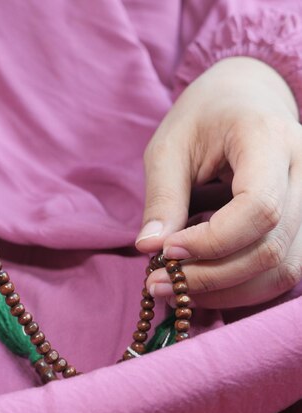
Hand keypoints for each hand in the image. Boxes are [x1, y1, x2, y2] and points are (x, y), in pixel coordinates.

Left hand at [136, 57, 301, 308]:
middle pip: (271, 248)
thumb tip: (149, 249)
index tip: (165, 252)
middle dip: (210, 276)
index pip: (258, 208)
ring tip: (173, 288)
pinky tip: (202, 286)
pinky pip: (284, 271)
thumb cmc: (201, 120)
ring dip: (225, 290)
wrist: (243, 100)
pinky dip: (241, 287)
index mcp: (270, 139)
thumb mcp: (168, 149)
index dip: (212, 242)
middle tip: (157, 283)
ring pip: (284, 270)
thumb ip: (163, 198)